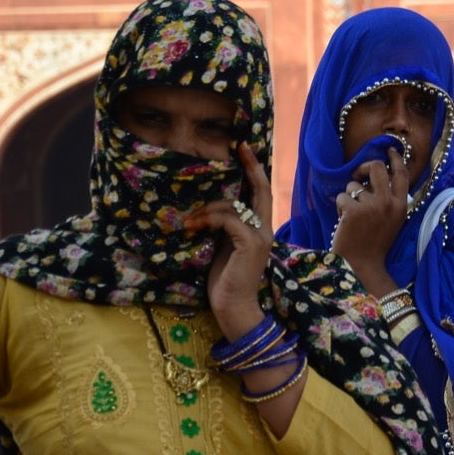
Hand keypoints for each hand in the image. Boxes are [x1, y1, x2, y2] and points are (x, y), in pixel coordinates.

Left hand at [183, 142, 272, 339]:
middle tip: (239, 146)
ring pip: (233, 206)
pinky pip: (228, 219)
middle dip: (250, 167)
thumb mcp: (223, 247)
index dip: (254, 171)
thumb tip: (210, 208)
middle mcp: (265, 230)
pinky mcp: (250, 244)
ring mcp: (259, 237)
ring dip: (206, 209)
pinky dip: (208, 219)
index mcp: (259, 230)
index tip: (244, 149)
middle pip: (260, 190)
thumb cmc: (225, 281)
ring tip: (188, 221)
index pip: (260, 195)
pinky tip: (192, 227)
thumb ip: (224, 228)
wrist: (234, 308)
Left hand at [332, 147, 408, 296]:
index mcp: (402, 206)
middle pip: (377, 167)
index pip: (401, 174)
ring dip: (349, 196)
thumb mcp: (392, 220)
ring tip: (352, 216)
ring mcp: (371, 206)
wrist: (363, 265)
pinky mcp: (353, 210)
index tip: (388, 149)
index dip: (395, 158)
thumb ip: (390, 200)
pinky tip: (344, 222)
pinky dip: (340, 208)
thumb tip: (377, 176)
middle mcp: (389, 203)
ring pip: (354, 184)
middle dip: (364, 167)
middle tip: (358, 174)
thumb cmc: (375, 243)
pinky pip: (342, 196)